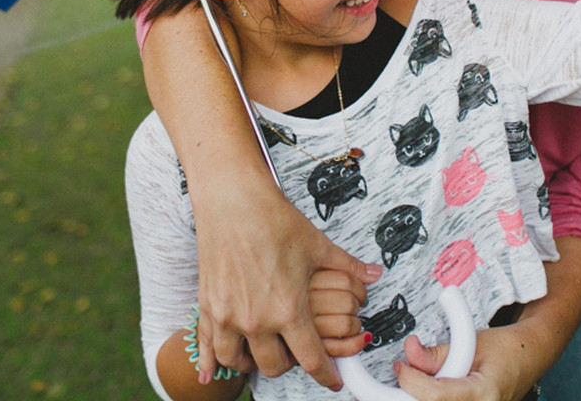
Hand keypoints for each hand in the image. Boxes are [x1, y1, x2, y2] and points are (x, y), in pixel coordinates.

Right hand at [191, 182, 380, 388]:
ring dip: (252, 363)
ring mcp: (229, 315)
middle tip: (295, 354)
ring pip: (240, 361)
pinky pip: (206, 345)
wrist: (233, 199)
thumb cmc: (273, 220)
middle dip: (289, 365)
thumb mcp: (318, 245)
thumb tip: (373, 274)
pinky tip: (210, 373)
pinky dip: (210, 362)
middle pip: (275, 366)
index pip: (311, 358)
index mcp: (288, 309)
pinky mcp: (209, 304)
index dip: (326, 374)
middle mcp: (257, 319)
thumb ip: (348, 266)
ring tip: (261, 355)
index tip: (332, 380)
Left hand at [392, 328, 536, 400]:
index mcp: (483, 394)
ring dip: (422, 397)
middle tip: (408, 375)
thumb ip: (438, 353)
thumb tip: (410, 353)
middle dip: (412, 393)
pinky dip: (432, 399)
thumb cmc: (505, 350)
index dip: (411, 380)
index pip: (435, 396)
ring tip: (428, 381)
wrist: (528, 358)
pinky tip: (434, 389)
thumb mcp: (471, 343)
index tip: (401, 367)